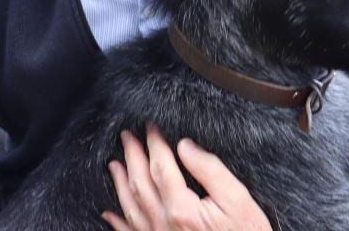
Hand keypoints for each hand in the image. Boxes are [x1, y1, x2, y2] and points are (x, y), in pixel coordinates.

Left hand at [102, 124, 272, 230]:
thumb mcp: (239, 201)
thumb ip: (211, 170)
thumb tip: (185, 146)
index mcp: (182, 209)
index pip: (161, 166)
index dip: (154, 143)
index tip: (150, 127)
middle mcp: (164, 225)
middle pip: (140, 184)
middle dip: (132, 157)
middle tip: (127, 137)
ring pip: (131, 207)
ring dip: (120, 183)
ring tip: (115, 165)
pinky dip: (117, 223)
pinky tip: (109, 213)